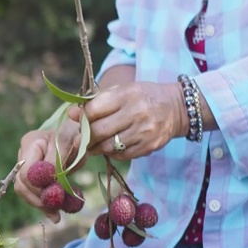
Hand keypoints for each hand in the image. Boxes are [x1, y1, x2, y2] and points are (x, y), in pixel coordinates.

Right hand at [15, 119, 80, 221]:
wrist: (75, 133)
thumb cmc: (74, 134)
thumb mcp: (71, 141)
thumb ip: (59, 158)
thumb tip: (52, 176)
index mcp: (30, 142)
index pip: (27, 172)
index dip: (40, 186)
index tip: (57, 194)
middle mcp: (23, 154)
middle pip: (22, 184)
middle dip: (39, 199)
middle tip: (56, 210)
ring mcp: (25, 166)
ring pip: (24, 191)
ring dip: (40, 204)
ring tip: (57, 215)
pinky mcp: (31, 177)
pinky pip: (32, 194)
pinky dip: (43, 205)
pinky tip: (55, 216)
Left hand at [69, 81, 186, 158]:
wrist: (177, 107)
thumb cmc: (142, 97)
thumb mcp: (122, 91)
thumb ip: (96, 102)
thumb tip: (71, 114)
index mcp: (128, 94)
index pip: (93, 110)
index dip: (83, 118)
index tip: (82, 120)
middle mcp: (137, 113)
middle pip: (99, 131)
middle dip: (86, 136)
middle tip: (84, 136)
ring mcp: (144, 131)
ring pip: (108, 147)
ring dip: (96, 148)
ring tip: (95, 144)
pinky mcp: (149, 146)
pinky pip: (122, 155)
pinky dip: (112, 153)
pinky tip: (112, 146)